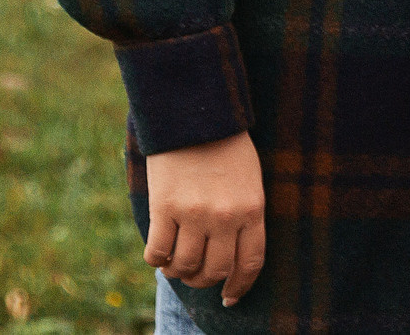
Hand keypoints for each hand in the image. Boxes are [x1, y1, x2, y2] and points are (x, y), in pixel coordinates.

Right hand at [144, 131, 266, 306]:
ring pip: (185, 266)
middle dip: (203, 280)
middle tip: (194, 274)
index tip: (230, 297)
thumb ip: (244, 214)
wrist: (196, 112)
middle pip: (215, 270)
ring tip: (174, 264)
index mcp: (252, 209)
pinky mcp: (165, 207)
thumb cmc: (225, 144)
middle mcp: (226, 216)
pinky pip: (158, 252)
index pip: (250, 263)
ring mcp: (195, 213)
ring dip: (178, 272)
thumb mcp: (249, 178)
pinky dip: (156, 260)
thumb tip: (231, 254)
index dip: (239, 286)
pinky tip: (157, 254)